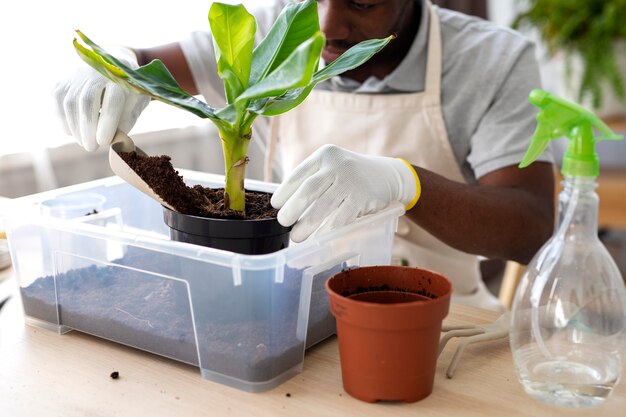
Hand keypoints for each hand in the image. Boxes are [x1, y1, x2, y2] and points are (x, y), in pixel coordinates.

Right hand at [52, 47, 149, 150]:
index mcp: (120, 77)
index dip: (107, 123)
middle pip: (87, 100)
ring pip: (70, 102)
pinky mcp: (63, 81)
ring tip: (85, 143)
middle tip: (92, 147)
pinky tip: (73, 132)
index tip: (104, 142)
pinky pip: (58, 101)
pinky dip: (64, 120)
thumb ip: (128, 119)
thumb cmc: (128, 93)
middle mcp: (96, 72)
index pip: (113, 100)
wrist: (113, 69)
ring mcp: (77, 75)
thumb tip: (114, 139)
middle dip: (88, 128)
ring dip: (75, 128)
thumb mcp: (137, 104)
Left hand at [271, 144, 419, 241]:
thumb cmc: (350, 175)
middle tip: (283, 223)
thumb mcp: (332, 167)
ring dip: (307, 225)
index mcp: (324, 155)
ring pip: (323, 206)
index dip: (284, 192)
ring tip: (297, 236)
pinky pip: (341, 218)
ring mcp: (351, 181)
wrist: (386, 174)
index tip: (275, 206)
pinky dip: (328, 230)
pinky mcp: (363, 198)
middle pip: (308, 190)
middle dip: (292, 209)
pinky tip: (319, 237)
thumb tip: (284, 206)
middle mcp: (337, 165)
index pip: (298, 174)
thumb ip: (312, 180)